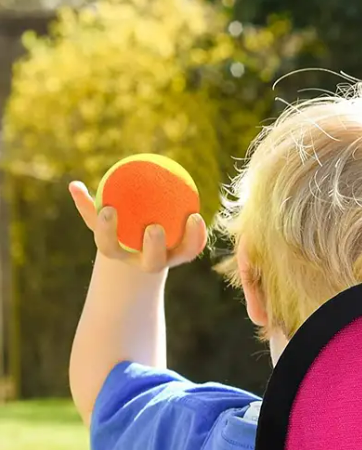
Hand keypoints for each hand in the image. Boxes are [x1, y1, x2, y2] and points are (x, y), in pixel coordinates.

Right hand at [69, 181, 206, 274]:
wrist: (139, 248)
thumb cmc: (117, 228)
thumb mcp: (100, 218)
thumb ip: (89, 206)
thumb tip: (74, 186)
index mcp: (121, 254)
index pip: (109, 247)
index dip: (107, 231)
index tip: (108, 210)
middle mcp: (146, 263)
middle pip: (152, 262)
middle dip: (153, 247)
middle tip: (154, 227)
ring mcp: (169, 261)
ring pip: (182, 256)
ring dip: (190, 240)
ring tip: (193, 217)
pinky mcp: (185, 256)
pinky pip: (196, 244)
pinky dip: (199, 232)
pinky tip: (198, 212)